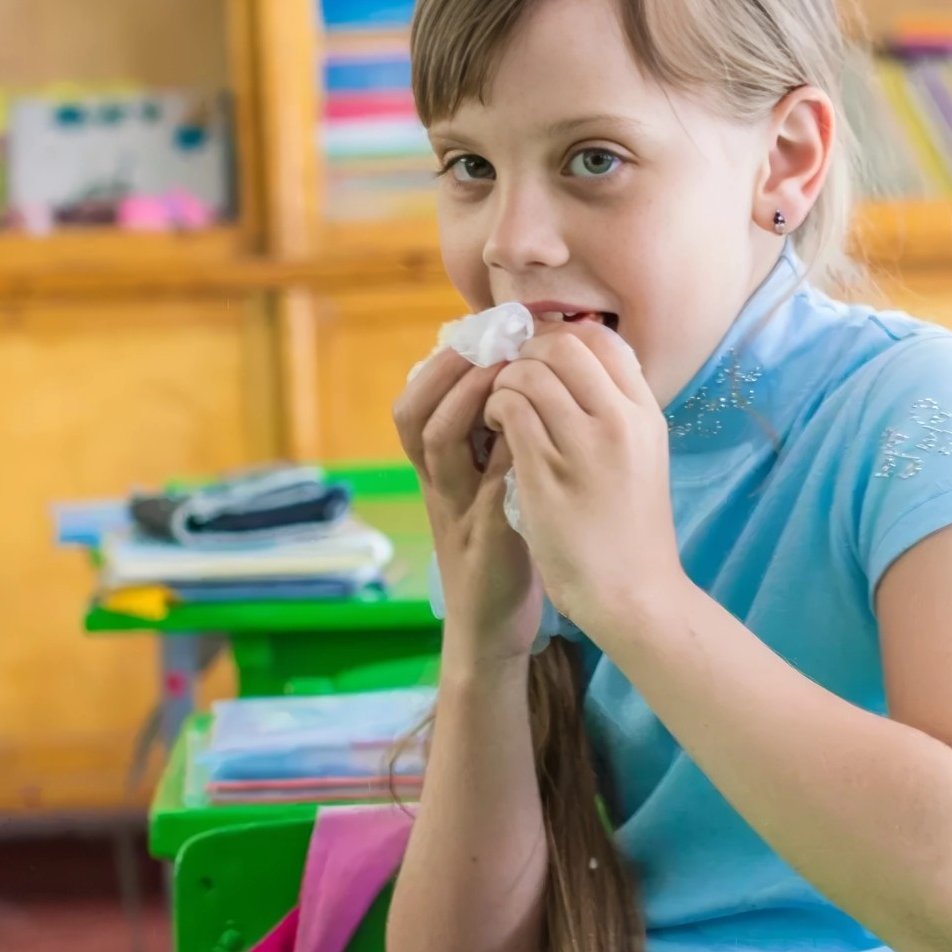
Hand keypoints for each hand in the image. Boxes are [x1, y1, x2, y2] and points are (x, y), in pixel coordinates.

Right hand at [394, 348, 542, 663]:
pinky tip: (537, 428)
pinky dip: (508, 454)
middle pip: (414, 415)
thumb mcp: (485, 483)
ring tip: (505, 373)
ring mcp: (457, 512)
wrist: (493, 621)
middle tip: (488, 339)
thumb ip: (490, 438)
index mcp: (435, 469)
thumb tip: (513, 373)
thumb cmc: (499, 542)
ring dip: (468, 401)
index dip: (440, 363)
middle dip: (448, 370)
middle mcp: (436, 485)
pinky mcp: (487, 540)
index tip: (477, 329)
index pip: (414, 401)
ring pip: (437, 445)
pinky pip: (487, 489)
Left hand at [484, 324, 682, 633]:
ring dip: (503, 383)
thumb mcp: (642, 459)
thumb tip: (580, 373)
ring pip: (529, 372)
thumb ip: (616, 415)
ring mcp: (584, 444)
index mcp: (645, 414)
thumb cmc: (632, 532)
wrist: (634, 594)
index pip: (603, 340)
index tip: (540, 357)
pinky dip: (493, 409)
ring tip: (499, 410)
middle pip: (564, 345)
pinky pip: (509, 409)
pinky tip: (494, 431)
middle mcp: (620, 421)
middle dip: (528, 353)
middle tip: (511, 378)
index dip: (563, 337)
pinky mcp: (546, 472)